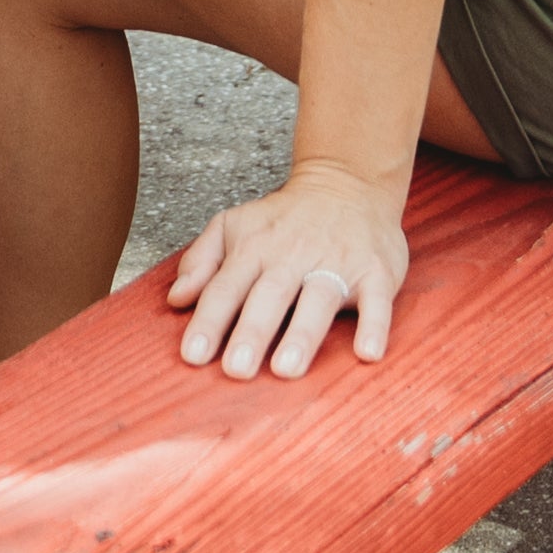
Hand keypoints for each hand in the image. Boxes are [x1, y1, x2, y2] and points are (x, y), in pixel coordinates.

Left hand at [167, 160, 412, 378]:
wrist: (347, 182)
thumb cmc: (284, 219)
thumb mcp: (233, 225)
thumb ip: (200, 261)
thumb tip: (175, 299)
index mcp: (255, 248)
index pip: (226, 287)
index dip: (209, 320)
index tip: (193, 356)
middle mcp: (293, 255)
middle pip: (269, 295)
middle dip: (252, 332)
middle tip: (236, 370)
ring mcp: (337, 262)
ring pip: (318, 298)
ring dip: (302, 333)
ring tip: (287, 368)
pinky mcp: (375, 271)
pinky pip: (377, 300)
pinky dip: (374, 325)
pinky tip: (367, 353)